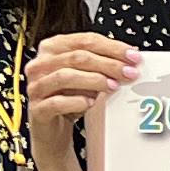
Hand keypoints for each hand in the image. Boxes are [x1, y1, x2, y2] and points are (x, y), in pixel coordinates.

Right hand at [22, 31, 137, 170]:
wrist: (52, 130)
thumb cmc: (69, 99)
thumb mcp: (86, 77)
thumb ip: (102, 63)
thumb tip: (130, 55)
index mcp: (52, 49)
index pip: (84, 40)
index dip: (111, 47)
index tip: (132, 55)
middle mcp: (40, 65)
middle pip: (77, 57)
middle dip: (108, 64)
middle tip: (129, 72)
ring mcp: (36, 86)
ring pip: (65, 76)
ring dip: (94, 80)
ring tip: (113, 86)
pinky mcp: (37, 109)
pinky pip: (57, 102)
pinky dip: (77, 102)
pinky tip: (91, 103)